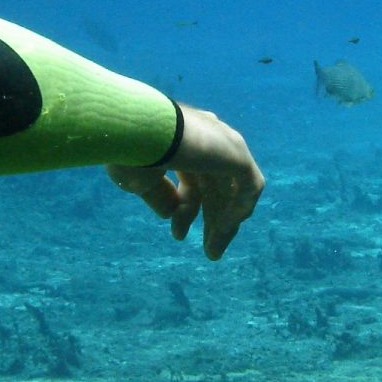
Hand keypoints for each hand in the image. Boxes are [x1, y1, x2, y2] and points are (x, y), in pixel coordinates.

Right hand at [107, 104, 263, 259]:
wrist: (137, 129)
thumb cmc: (130, 152)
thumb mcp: (142, 181)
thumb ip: (160, 196)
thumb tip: (172, 213)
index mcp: (183, 140)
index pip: (194, 178)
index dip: (186, 210)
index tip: (178, 234)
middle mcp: (207, 139)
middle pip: (217, 186)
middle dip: (212, 219)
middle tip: (209, 251)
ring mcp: (225, 144)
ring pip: (234, 189)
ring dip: (226, 222)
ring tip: (214, 252)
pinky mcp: (237, 153)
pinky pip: (250, 187)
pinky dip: (239, 210)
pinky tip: (225, 231)